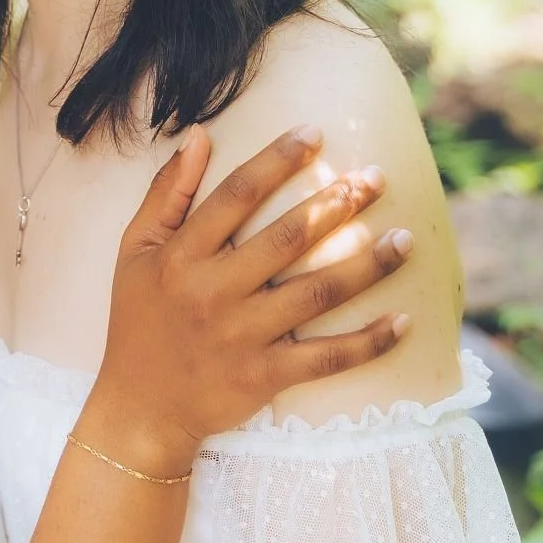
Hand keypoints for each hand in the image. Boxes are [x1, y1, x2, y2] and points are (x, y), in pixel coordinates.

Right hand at [86, 127, 411, 472]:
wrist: (140, 408)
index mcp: (182, 255)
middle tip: (376, 178)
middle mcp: (214, 291)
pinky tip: (404, 322)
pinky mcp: (265, 377)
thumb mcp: (136, 250)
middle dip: (336, 203)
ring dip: (368, 265)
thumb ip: (165, 192)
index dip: (276, 160)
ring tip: (406, 240)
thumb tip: (199, 135)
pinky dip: (368, 342)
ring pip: (317, 292)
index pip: (236, 195)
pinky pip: (327, 358)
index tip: (315, 133)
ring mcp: (243, 335)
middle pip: (287, 238)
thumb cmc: (139, 320)